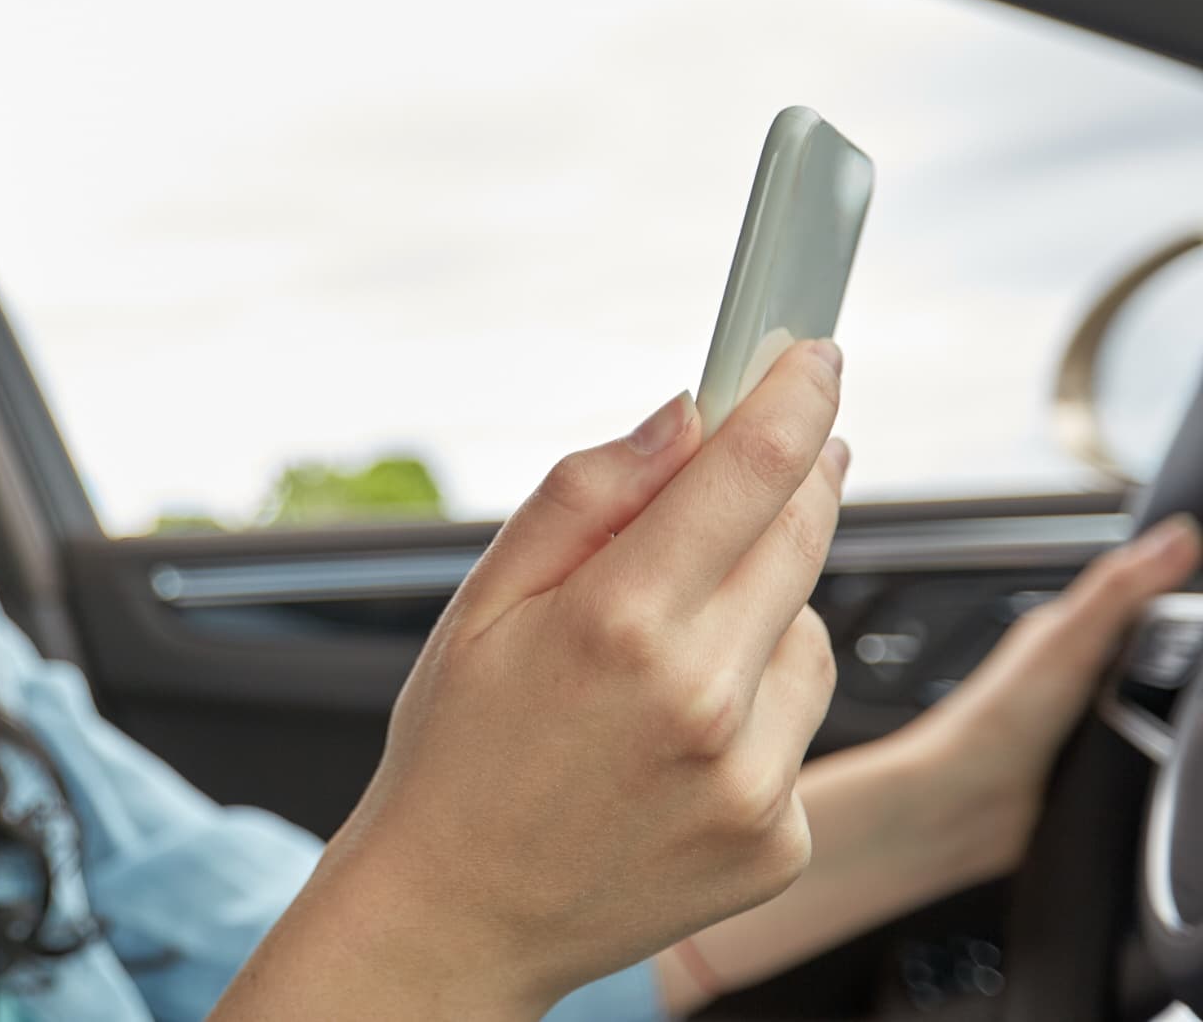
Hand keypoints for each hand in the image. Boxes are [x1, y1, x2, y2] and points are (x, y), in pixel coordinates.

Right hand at [321, 341, 847, 1013]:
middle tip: (765, 453)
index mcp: (620, 624)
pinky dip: (761, 699)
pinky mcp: (780, 837)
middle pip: (803, 533)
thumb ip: (584, 496)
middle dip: (793, 476)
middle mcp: (703, 701)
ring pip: (811, 628)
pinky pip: (802, 719)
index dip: (795, 396)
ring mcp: (753, 779)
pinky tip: (681, 731)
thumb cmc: (457, 753)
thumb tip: (680, 418)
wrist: (458, 913)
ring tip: (670, 651)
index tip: (813, 357)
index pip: (752, 471)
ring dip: (766, 604)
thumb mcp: (482, 603)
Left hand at [903, 511, 1202, 878]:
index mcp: (1070, 632)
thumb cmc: (995, 722)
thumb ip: (1121, 589)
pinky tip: (1181, 761)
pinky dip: (1167, 753)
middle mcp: (1078, 673)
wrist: (965, 804)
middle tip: (1201, 677)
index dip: (1183, 593)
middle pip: (1157, 655)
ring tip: (1194, 718)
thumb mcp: (1069, 642)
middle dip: (1188, 664)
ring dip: (1179, 714)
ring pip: (1156, 705)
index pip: (1143, 599)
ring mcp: (1089, 721)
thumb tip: (1177, 535)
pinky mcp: (1098, 766)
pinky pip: (1149, 752)